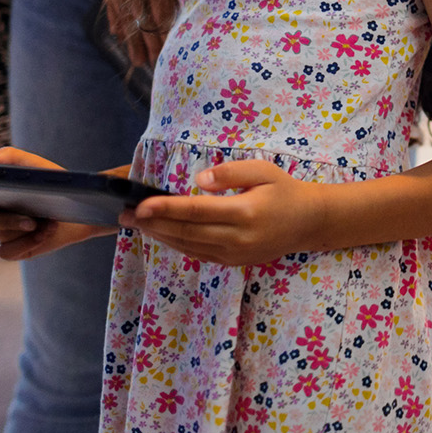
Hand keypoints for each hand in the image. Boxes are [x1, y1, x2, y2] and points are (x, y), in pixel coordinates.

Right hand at [0, 147, 104, 259]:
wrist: (83, 209)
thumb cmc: (56, 184)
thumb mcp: (38, 168)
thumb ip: (12, 158)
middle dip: (4, 219)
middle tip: (30, 217)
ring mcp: (1, 232)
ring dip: (25, 230)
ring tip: (48, 222)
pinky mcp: (15, 249)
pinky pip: (7, 253)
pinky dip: (26, 245)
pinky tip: (44, 235)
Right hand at [74, 0, 169, 67]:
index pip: (162, 2)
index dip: (172, 25)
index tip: (183, 46)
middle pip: (142, 16)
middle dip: (154, 43)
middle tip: (165, 70)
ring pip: (124, 15)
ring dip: (134, 40)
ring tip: (143, 64)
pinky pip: (109, 2)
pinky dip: (116, 21)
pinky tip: (120, 36)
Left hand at [120, 158, 323, 266]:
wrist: (308, 222)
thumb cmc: (285, 191)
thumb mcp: (263, 171)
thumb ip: (230, 172)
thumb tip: (198, 180)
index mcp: (245, 213)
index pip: (196, 211)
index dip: (166, 209)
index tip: (140, 205)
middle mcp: (237, 238)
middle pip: (186, 232)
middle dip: (152, 224)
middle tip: (123, 215)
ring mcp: (234, 254)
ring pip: (188, 246)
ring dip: (159, 235)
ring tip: (135, 223)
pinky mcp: (232, 261)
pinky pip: (197, 253)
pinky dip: (176, 244)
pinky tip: (161, 233)